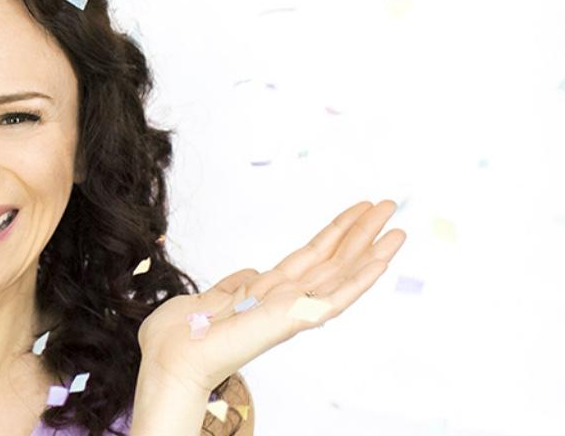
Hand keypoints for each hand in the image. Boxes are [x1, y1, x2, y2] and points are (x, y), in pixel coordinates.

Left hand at [138, 200, 408, 391]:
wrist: (168, 359)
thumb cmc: (177, 340)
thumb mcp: (204, 300)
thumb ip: (230, 286)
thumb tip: (250, 272)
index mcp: (264, 294)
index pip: (307, 260)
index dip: (332, 235)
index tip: (354, 211)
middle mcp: (283, 302)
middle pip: (331, 261)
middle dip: (358, 233)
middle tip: (386, 204)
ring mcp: (291, 311)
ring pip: (341, 276)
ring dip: (370, 250)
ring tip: (396, 226)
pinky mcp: (293, 320)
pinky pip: (335, 299)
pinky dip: (361, 279)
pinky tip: (382, 259)